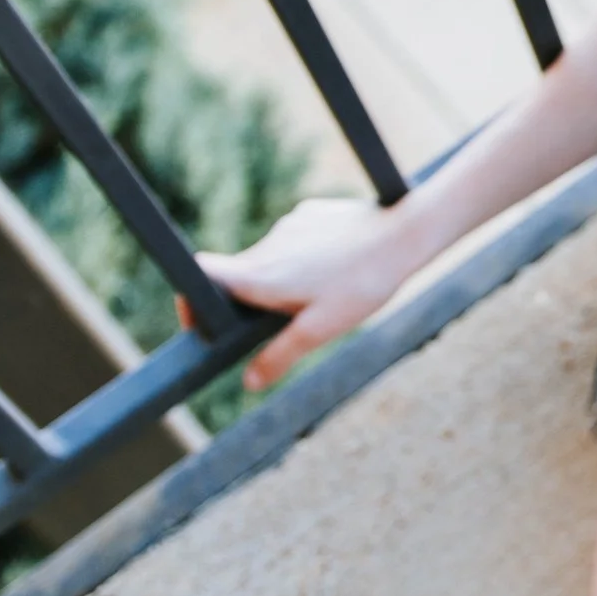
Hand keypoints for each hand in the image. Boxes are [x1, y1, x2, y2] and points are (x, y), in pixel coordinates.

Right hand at [177, 198, 421, 391]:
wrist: (405, 233)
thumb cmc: (363, 284)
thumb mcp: (321, 330)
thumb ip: (280, 355)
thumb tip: (249, 383)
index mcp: (261, 275)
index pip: (201, 273)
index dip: (191, 298)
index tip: (203, 321)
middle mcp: (268, 245)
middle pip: (240, 275)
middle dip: (253, 300)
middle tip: (290, 319)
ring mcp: (289, 224)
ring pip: (272, 258)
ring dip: (285, 279)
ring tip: (326, 292)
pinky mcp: (310, 213)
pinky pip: (295, 241)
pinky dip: (306, 257)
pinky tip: (339, 266)